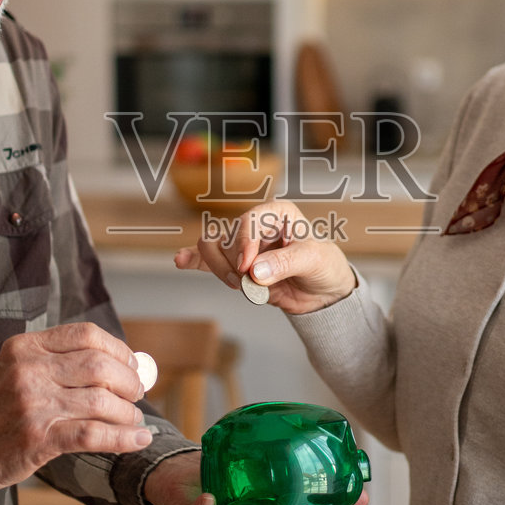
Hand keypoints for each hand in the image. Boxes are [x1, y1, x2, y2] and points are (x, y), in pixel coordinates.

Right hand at [0, 323, 150, 504]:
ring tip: (133, 419)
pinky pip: (93, 434)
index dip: (117, 349)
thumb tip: (120, 364)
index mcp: (24, 347)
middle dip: (128, 381)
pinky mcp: (38, 438)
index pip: (85, 335)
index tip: (130, 365)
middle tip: (137, 394)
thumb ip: (57, 362)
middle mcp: (28, 370)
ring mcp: (33, 404)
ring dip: (127, 412)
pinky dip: (123, 437)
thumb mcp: (16, 371)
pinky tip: (138, 439)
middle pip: (99, 365)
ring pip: (101, 400)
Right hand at [173, 200, 356, 314]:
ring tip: (239, 285)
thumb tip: (254, 272)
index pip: (248, 220)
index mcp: (276, 213)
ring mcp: (242, 246)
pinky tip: (180, 261)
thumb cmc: (323, 266)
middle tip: (246, 281)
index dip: (243, 244)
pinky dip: (194, 261)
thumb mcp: (313, 260)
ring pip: (212, 249)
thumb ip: (285, 263)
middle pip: (224, 236)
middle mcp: (255, 225)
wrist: (323, 291)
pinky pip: (208, 260)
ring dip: (219, 270)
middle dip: (231, 263)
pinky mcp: (234, 265)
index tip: (248, 268)